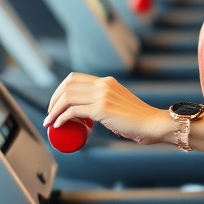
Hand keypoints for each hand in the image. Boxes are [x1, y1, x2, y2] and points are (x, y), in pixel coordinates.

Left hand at [43, 73, 173, 145]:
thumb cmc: (138, 121)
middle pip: (67, 85)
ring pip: (67, 97)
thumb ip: (107, 102)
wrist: (153, 124)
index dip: (59, 90)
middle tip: (50, 115)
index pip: (74, 78)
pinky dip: (61, 118)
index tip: (55, 104)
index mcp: (107, 82)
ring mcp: (103, 95)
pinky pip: (74, 110)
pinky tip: (58, 125)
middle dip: (53, 99)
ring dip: (53, 109)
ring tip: (50, 122)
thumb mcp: (119, 104)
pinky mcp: (102, 109)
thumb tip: (91, 113)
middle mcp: (103, 85)